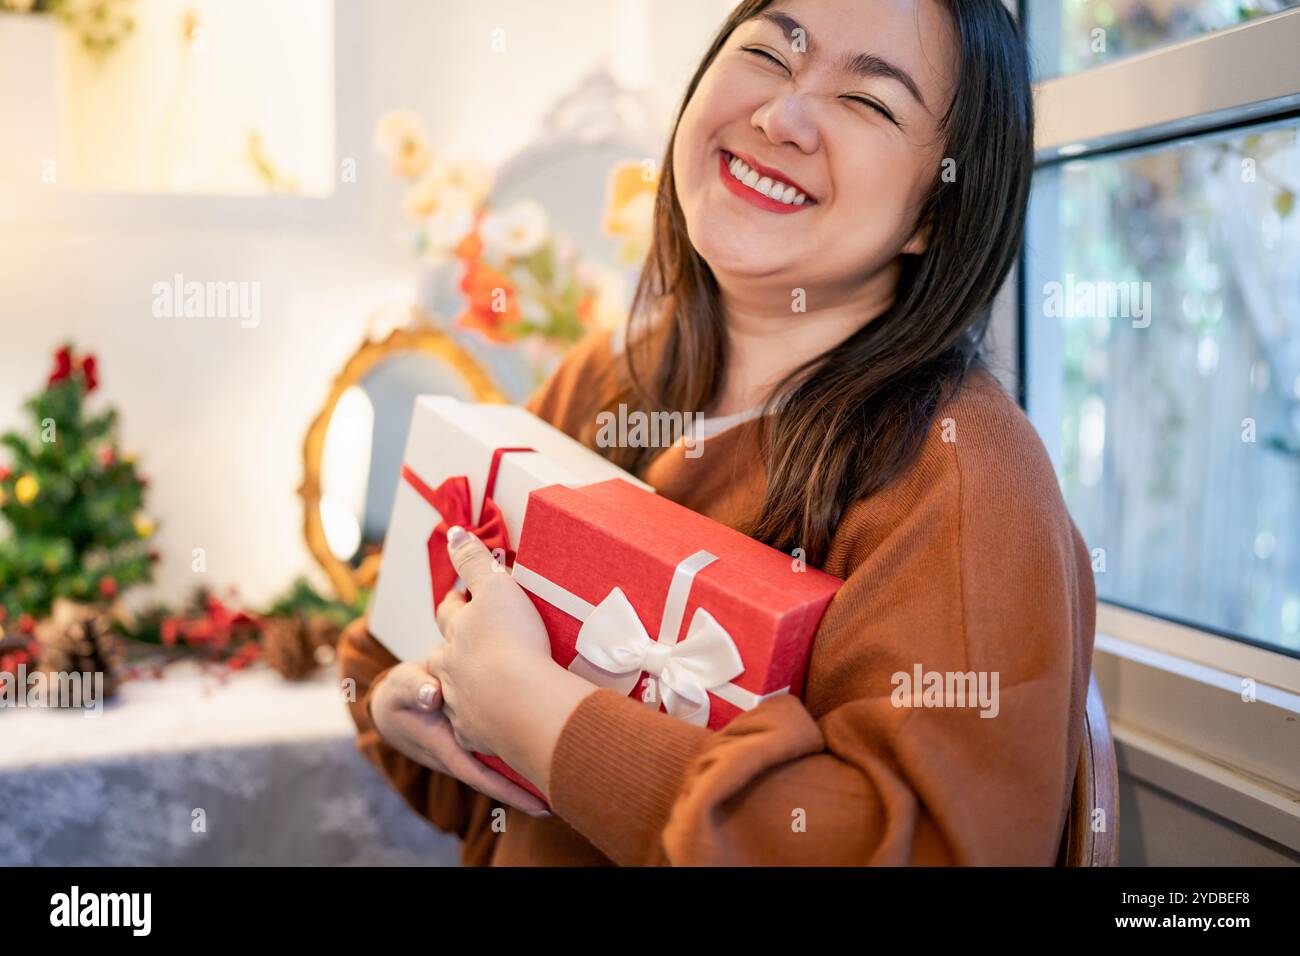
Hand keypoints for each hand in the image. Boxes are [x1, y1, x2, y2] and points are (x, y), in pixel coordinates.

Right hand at [369, 660, 549, 814]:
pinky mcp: (475, 740)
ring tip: (564, 777)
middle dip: (529, 790)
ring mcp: (468, 749)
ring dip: (529, 774)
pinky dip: (522, 753)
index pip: (481, 776)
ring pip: (502, 766)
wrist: (393, 706)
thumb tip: (432, 695)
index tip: (538, 802)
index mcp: (445, 746)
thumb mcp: (402, 685)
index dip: (509, 790)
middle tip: (565, 790)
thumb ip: (415, 687)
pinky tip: (547, 748)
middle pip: (498, 778)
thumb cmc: (401, 694)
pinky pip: (501, 752)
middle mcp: (461, 754)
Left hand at [427, 525, 556, 756]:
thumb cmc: (511, 640)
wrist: (521, 703)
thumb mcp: (495, 587)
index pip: (448, 614)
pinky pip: (473, 729)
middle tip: (469, 648)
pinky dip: (480, 723)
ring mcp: (460, 705)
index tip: (459, 599)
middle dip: (452, 651)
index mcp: (455, 634)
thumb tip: (453, 532)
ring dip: (463, 689)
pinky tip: (491, 724)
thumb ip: (473, 560)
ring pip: (452, 694)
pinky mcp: (475, 736)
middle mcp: (449, 670)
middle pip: (443, 657)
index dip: (454, 604)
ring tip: (482, 688)